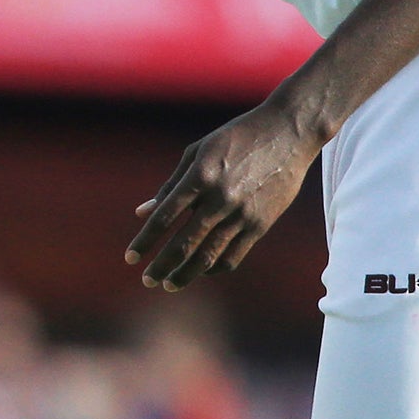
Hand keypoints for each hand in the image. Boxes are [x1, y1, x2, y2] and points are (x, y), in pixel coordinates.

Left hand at [124, 99, 323, 291]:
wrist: (288, 134)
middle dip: (162, 266)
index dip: (145, 240)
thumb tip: (143, 212)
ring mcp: (243, 214)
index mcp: (200, 176)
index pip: (164, 217)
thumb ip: (170, 185)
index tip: (130, 257)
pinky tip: (201, 271)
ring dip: (186, 274)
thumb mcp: (197, 152)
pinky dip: (215, 268)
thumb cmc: (235, 138)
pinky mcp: (261, 224)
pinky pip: (234, 255)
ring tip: (169, 284)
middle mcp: (220, 199)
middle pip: (184, 244)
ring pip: (209, 256)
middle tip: (146, 281)